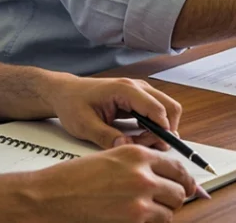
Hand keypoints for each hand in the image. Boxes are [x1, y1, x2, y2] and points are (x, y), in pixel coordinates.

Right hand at [19, 145, 196, 222]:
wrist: (50, 196)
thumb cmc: (73, 178)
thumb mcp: (111, 158)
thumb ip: (139, 165)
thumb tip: (163, 176)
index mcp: (137, 154)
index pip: (177, 166)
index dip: (185, 179)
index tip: (190, 186)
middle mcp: (142, 173)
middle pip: (179, 189)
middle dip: (174, 197)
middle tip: (165, 202)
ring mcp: (139, 197)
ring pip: (171, 209)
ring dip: (163, 212)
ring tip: (146, 212)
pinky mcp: (133, 219)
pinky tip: (136, 220)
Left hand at [49, 75, 183, 149]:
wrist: (65, 93)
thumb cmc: (73, 104)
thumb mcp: (84, 125)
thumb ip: (106, 137)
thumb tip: (125, 148)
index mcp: (125, 89)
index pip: (156, 108)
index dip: (162, 129)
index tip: (160, 147)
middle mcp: (137, 87)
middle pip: (169, 106)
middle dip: (166, 129)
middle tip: (152, 147)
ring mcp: (139, 91)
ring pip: (166, 109)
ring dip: (161, 128)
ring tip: (141, 143)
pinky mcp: (138, 98)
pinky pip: (156, 111)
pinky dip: (154, 126)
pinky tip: (139, 137)